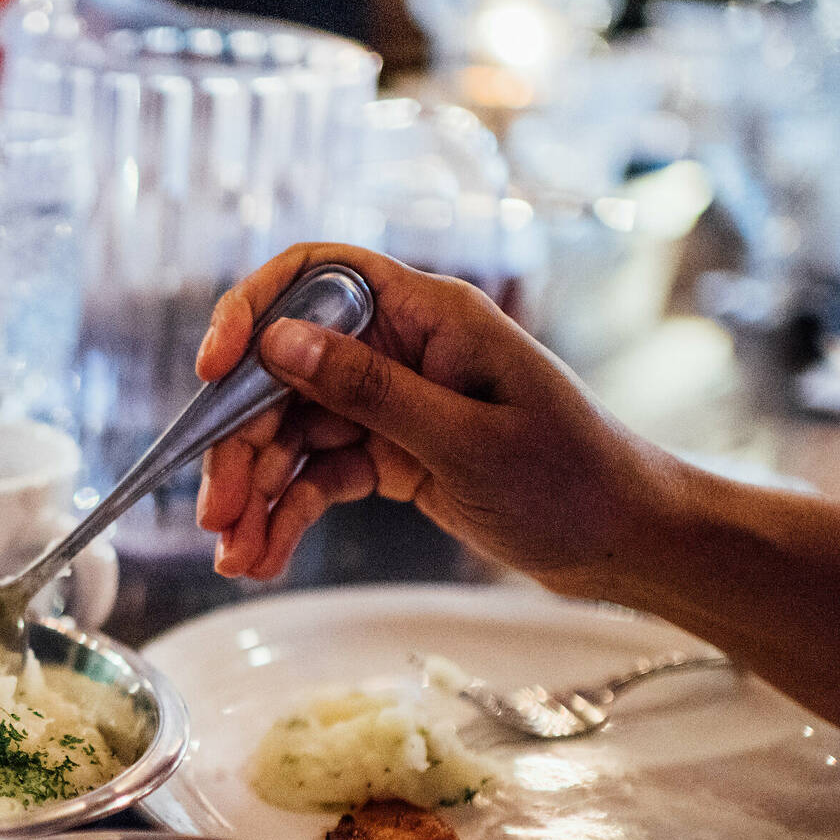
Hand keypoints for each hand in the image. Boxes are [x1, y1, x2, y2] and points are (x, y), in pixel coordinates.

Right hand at [195, 244, 685, 595]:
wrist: (627, 541)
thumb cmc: (572, 479)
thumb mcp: (465, 440)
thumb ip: (369, 391)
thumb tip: (278, 342)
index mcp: (428, 316)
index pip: (315, 279)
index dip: (251, 314)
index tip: (212, 372)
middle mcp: (401, 348)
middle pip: (284, 375)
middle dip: (241, 444)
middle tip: (217, 514)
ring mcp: (392, 403)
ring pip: (291, 435)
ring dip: (257, 495)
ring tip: (237, 557)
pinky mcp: (391, 454)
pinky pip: (318, 477)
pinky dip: (288, 517)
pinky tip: (264, 559)